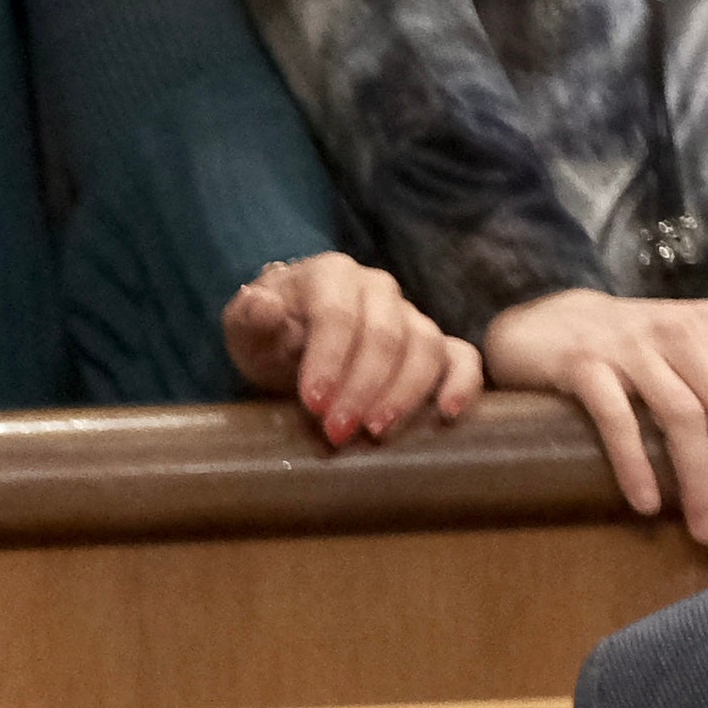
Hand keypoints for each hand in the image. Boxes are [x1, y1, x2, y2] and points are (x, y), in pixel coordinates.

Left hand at [221, 256, 481, 448]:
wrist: (292, 346)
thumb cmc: (268, 338)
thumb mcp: (245, 330)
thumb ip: (250, 318)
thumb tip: (262, 305)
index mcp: (331, 275)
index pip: (337, 313)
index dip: (329, 359)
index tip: (314, 403)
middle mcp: (378, 289)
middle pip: (385, 335)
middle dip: (362, 388)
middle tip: (338, 432)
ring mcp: (410, 315)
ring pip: (425, 347)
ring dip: (404, 393)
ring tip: (376, 432)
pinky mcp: (433, 345)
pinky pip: (461, 356)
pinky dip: (462, 382)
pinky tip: (449, 412)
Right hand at [480, 285, 707, 549]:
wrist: (543, 322)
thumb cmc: (629, 351)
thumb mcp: (690, 351)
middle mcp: (685, 333)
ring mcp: (633, 348)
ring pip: (683, 419)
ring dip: (699, 483)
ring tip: (706, 532)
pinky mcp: (585, 366)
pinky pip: (618, 421)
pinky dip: (636, 466)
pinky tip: (648, 506)